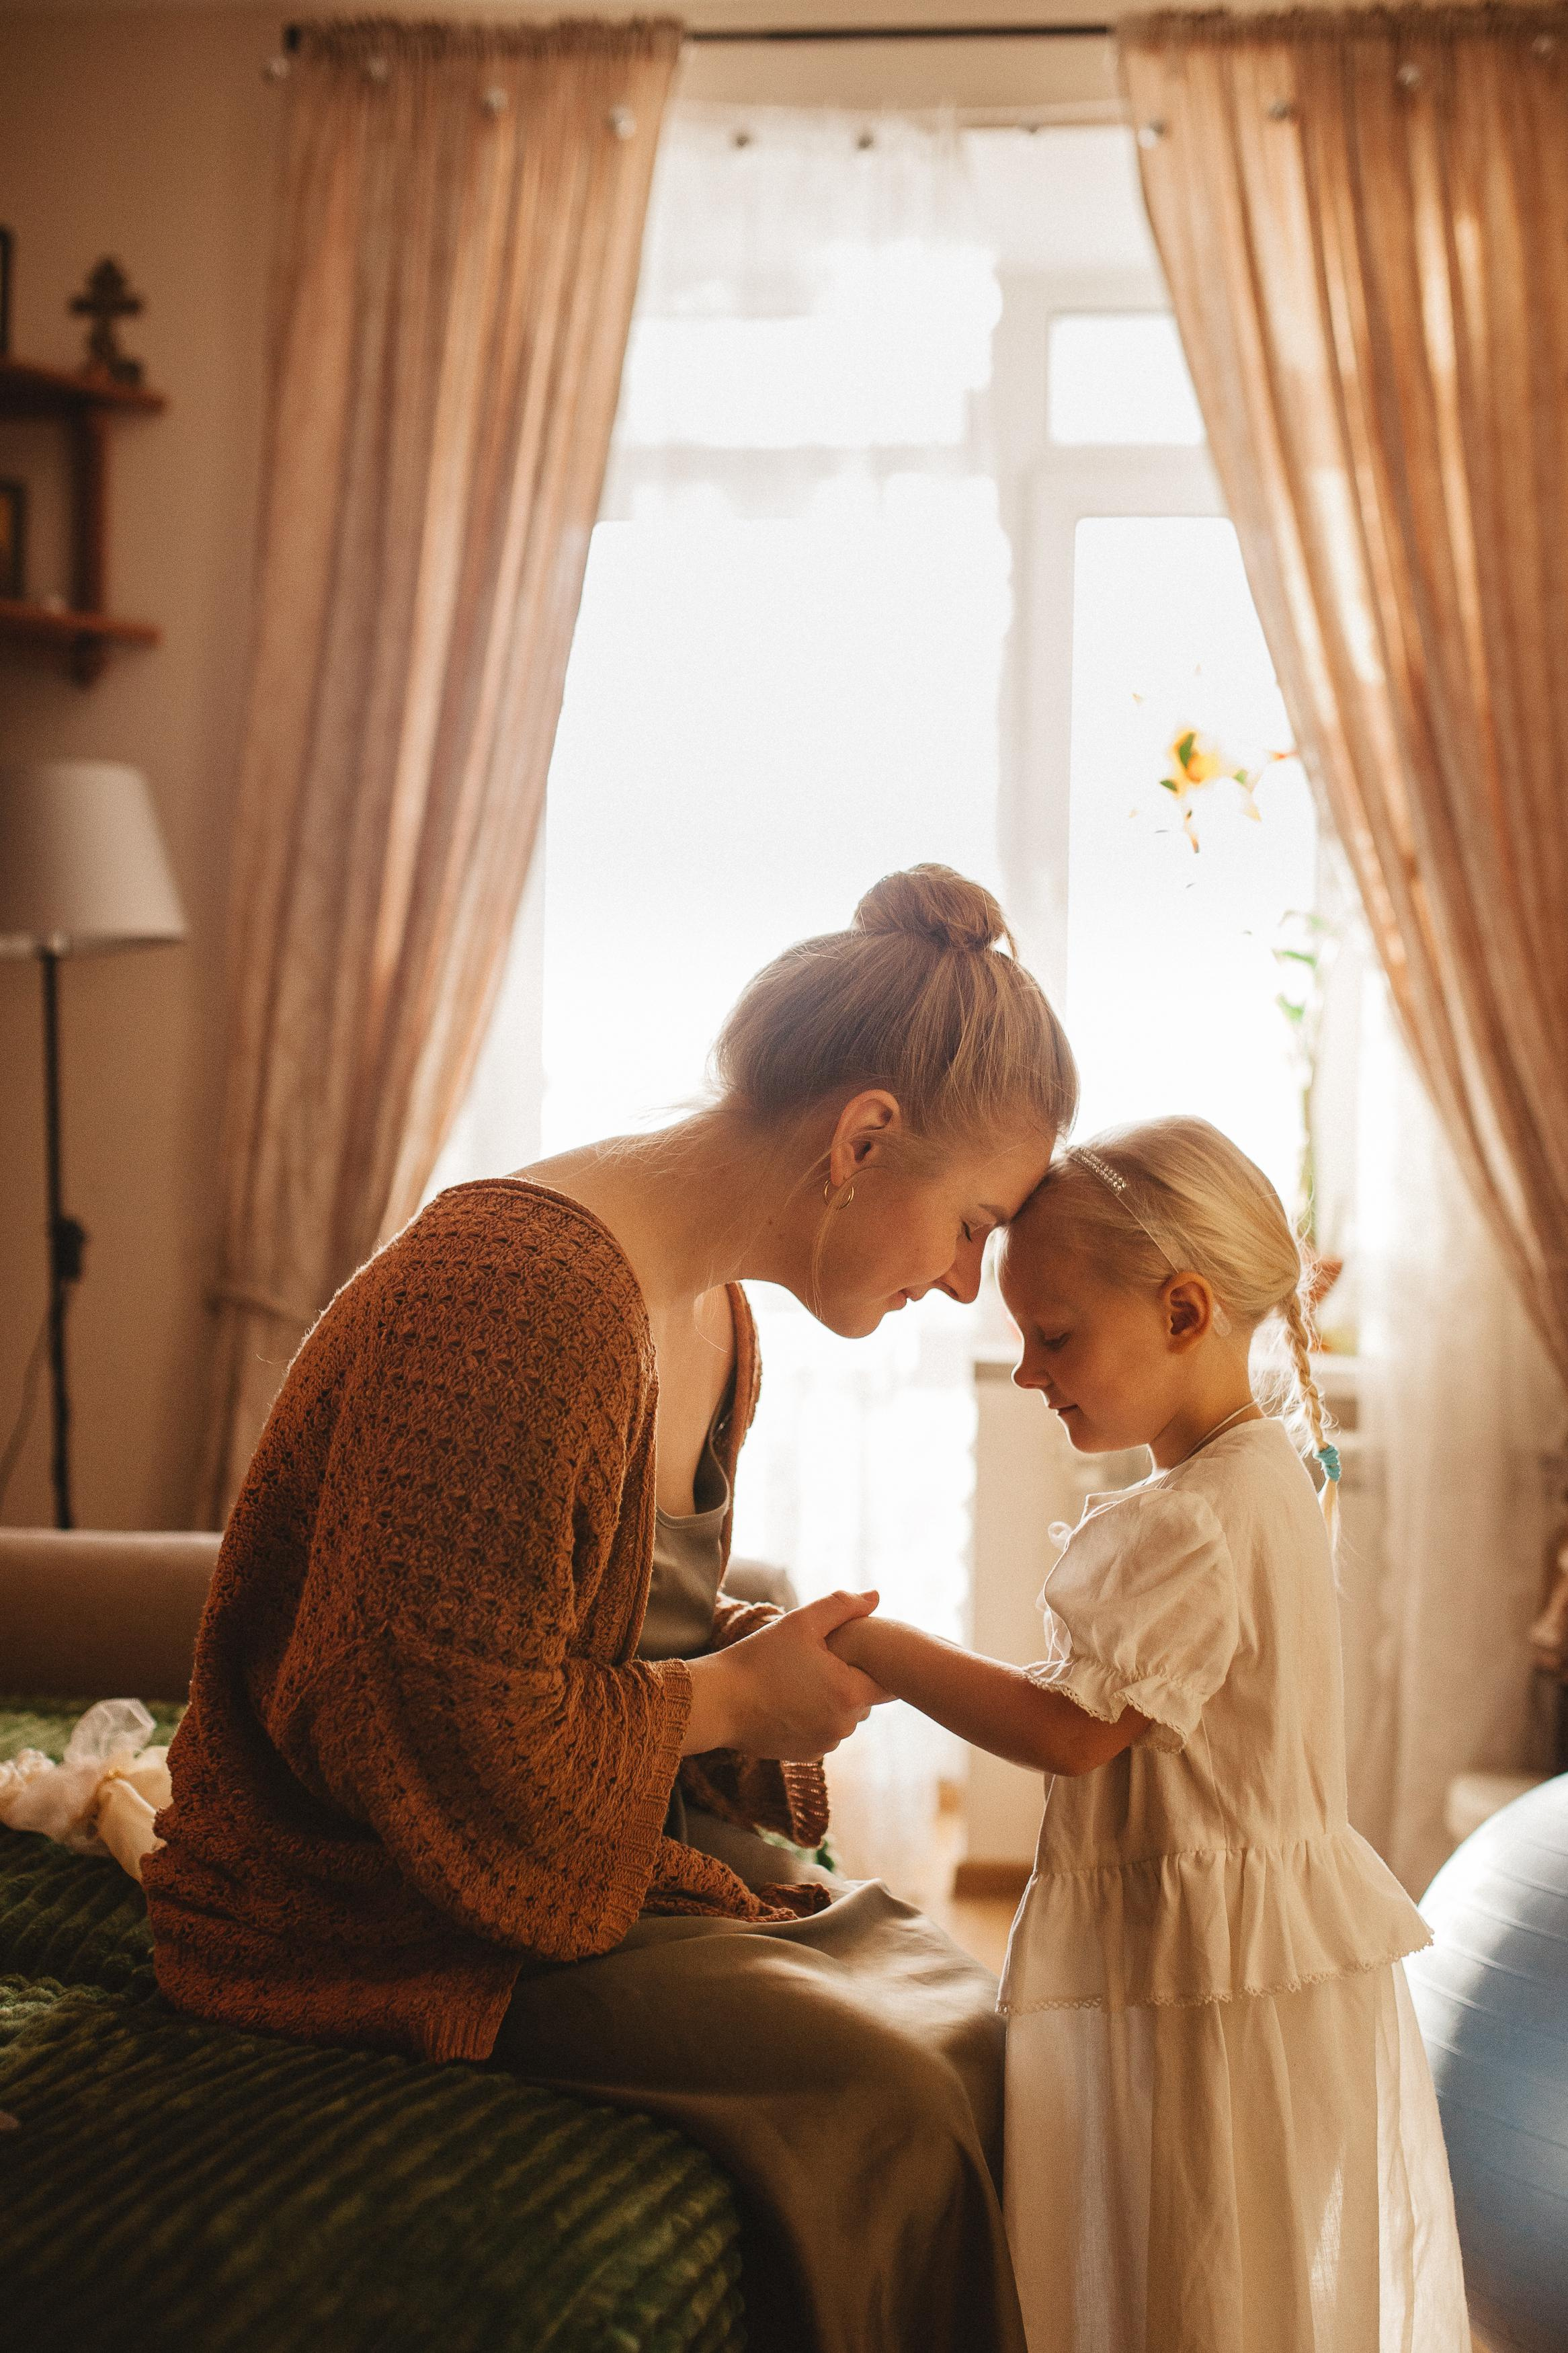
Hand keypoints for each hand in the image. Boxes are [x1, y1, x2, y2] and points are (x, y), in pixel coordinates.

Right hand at [683, 1589, 884, 1760]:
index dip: (874, 1664)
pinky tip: (789, 1701)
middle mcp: (843, 1725)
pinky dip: (812, 1719)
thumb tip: (875, 1596)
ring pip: (842, 1717)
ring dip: (830, 1701)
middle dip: (848, 1680)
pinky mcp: (806, 1756)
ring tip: (800, 1680)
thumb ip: (842, 1606)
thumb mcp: (800, 1623)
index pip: (887, 1682)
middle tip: (818, 1661)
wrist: (718, 1703)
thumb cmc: (759, 1658)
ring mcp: (825, 1744)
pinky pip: (822, 1733)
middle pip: (863, 1699)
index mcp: (849, 1693)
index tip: (854, 1653)